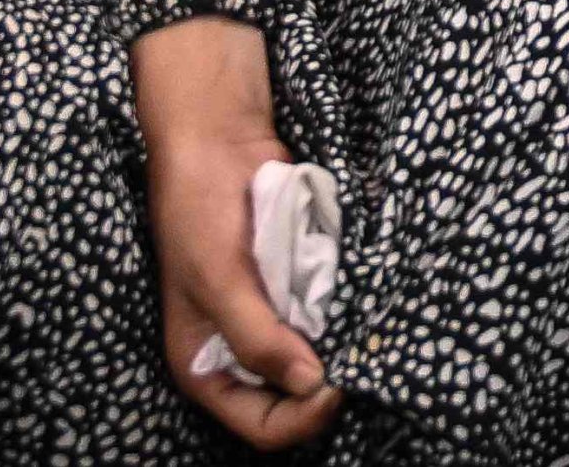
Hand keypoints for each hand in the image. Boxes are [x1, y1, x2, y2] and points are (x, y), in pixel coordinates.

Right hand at [135, 18, 339, 449]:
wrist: (218, 142)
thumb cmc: (199, 212)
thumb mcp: (219, 281)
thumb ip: (260, 337)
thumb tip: (312, 385)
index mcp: (205, 366)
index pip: (262, 426)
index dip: (303, 416)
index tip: (339, 382)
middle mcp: (238, 352)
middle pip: (294, 400)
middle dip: (328, 384)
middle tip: (364, 354)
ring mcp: (269, 320)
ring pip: (316, 359)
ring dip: (342, 347)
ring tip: (369, 329)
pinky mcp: (293, 286)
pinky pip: (325, 317)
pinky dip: (345, 313)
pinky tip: (363, 300)